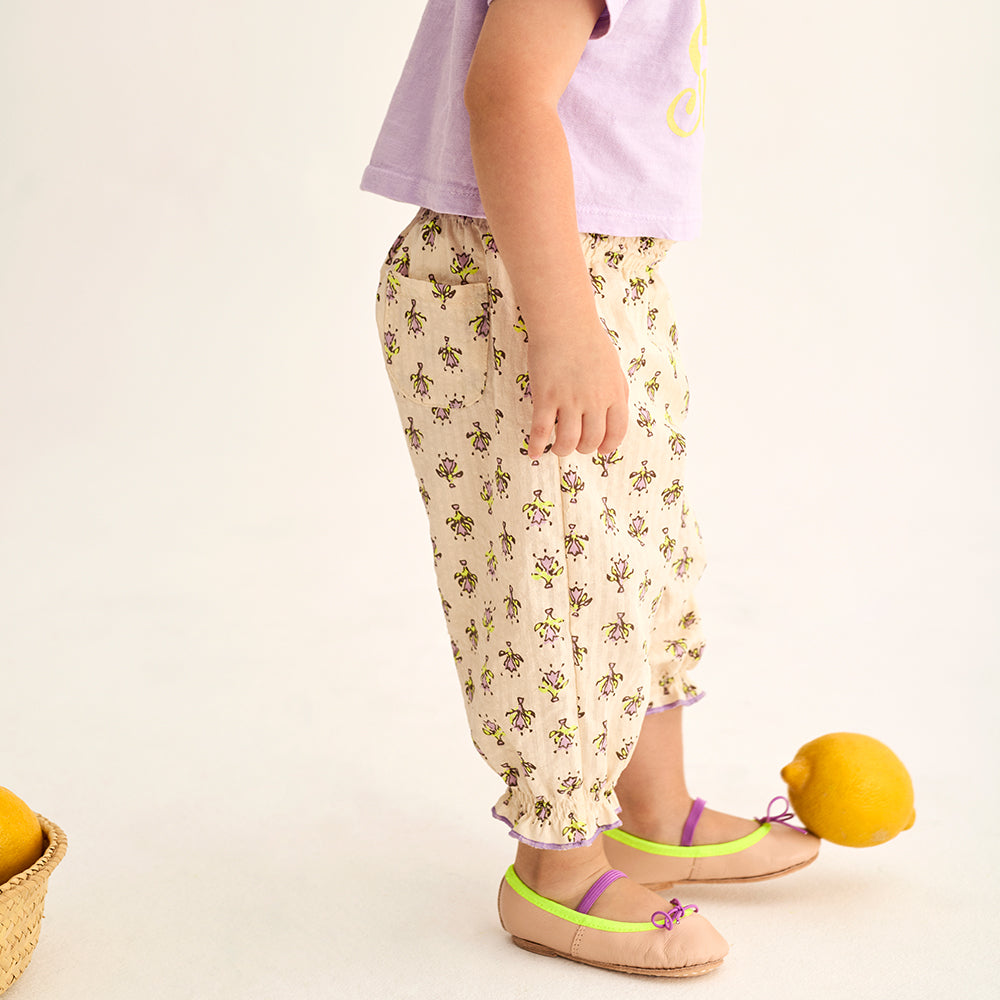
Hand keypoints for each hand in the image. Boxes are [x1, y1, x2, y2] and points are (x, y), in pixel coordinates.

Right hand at [525, 322, 629, 459]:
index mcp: (613, 394)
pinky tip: (534, 452)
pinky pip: (541, 430)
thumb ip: (617, 389)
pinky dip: (537, 445)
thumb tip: (617, 409)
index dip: (609, 445)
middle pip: (591, 439)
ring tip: (558, 448)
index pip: (617, 431)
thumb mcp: (613, 366)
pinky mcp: (546, 397)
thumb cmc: (589, 340)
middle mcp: (594, 401)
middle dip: (584, 448)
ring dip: (563, 450)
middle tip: (577, 445)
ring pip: (568, 440)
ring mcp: (570, 400)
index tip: (601, 450)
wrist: (565, 322)